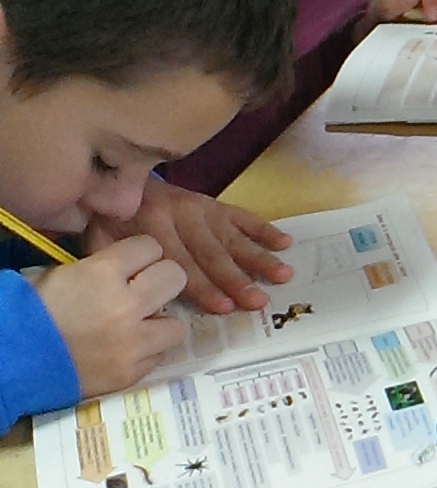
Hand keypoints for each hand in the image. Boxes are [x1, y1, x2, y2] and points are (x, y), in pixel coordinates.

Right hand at [39, 238, 187, 393]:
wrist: (18, 358)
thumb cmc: (36, 309)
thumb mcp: (65, 273)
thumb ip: (104, 266)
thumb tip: (131, 265)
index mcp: (104, 273)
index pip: (150, 247)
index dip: (142, 253)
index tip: (135, 262)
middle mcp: (126, 306)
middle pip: (174, 277)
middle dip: (161, 280)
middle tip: (146, 289)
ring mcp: (133, 344)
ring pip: (177, 325)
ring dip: (160, 322)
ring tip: (141, 324)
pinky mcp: (131, 373)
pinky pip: (158, 356)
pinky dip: (147, 351)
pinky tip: (127, 348)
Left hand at [88, 186, 290, 315]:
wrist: (112, 180)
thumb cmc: (108, 225)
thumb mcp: (100, 245)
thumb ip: (119, 268)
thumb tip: (138, 298)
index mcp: (152, 228)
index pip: (181, 263)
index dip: (202, 286)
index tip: (224, 307)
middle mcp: (181, 216)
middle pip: (211, 253)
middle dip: (236, 278)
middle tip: (258, 300)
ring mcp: (200, 209)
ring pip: (231, 237)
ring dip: (258, 258)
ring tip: (283, 275)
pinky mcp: (213, 204)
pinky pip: (242, 217)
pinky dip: (264, 228)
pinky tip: (285, 242)